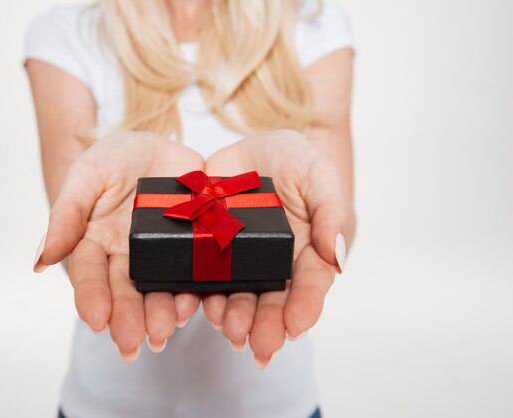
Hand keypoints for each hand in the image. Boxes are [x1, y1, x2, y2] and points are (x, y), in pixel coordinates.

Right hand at [33, 132, 203, 360]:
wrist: (160, 146)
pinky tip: (193, 305)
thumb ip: (67, 214)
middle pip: (125, 291)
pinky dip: (194, 292)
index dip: (92, 297)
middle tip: (132, 342)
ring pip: (159, 289)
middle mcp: (126, 256)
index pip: (90, 274)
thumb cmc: (116, 157)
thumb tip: (40, 260)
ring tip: (164, 331)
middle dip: (128, 317)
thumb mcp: (88, 175)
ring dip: (160, 313)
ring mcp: (161, 255)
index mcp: (95, 241)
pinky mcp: (193, 249)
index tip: (96, 319)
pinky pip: (194, 274)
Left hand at [203, 129, 354, 367]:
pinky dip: (201, 294)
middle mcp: (273, 263)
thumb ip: (330, 211)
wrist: (248, 147)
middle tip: (262, 345)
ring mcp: (239, 260)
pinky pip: (202, 278)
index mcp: (305, 251)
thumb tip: (339, 255)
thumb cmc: (292, 159)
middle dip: (268, 324)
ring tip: (231, 329)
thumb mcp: (318, 174)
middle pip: (273, 300)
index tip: (297, 325)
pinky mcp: (207, 251)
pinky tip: (200, 306)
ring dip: (235, 316)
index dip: (305, 306)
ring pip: (238, 295)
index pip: (309, 284)